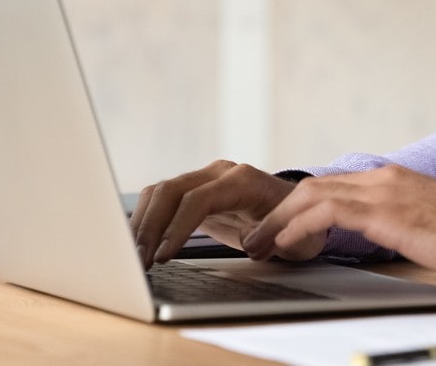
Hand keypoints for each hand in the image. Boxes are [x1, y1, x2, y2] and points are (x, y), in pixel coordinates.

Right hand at [131, 160, 296, 267]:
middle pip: (171, 190)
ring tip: (134, 257)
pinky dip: (147, 219)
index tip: (163, 255)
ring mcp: (206, 179)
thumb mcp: (294, 236)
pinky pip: (162, 199)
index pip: (199, 198)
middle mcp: (221, 173)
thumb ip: (272, 237)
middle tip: (139, 262)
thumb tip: (250, 244)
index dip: (178, 227)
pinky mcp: (194, 191)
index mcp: (245, 181)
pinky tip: (140, 243)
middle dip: (150, 227)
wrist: (301, 211)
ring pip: (161, 191)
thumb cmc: (299, 225)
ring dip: (143, 223)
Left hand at [241, 164, 435, 280]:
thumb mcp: (425, 224)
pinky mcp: (387, 212)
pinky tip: (285, 243)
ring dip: (278, 222)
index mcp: (392, 180)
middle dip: (278, 212)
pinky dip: (298, 226)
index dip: (297, 207)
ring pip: (313, 195)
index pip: (331, 186)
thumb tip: (374, 238)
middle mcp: (384, 178)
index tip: (277, 229)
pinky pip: (328, 212)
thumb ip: (396, 222)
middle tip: (255, 238)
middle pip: (314, 186)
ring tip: (258, 245)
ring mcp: (385, 191)